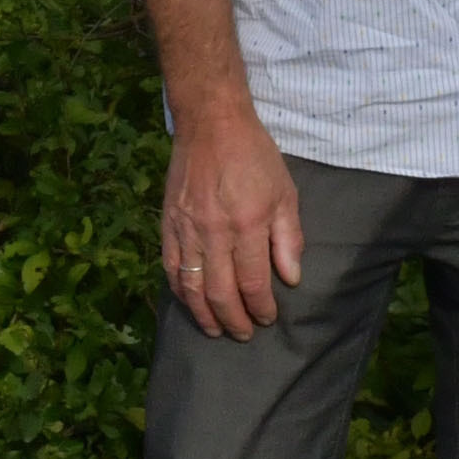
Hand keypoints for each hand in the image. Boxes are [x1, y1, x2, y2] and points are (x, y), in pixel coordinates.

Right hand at [160, 101, 304, 339]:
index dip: (261, 306)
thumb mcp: (285, 193)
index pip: (253, 282)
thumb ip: (289, 238)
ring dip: (203, 315)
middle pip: (220, 292)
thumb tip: (290, 278)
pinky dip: (180, 291)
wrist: (211, 123)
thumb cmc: (255, 156)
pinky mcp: (168, 223)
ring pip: (192, 287)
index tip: (268, 318)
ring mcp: (186, 229)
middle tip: (243, 334)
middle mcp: (214, 232)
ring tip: (215, 330)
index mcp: (247, 225)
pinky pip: (171, 267)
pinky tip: (190, 303)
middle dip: (234, 320)